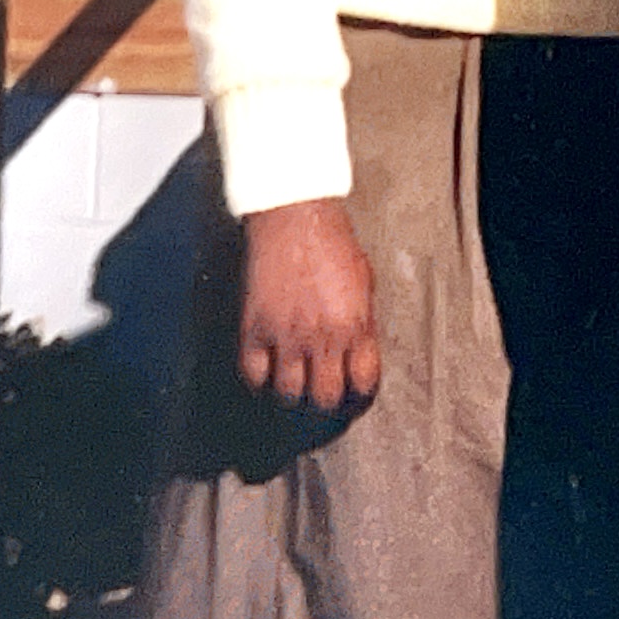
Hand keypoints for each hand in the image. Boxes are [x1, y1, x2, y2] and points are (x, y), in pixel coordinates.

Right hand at [238, 198, 379, 411]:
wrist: (295, 218)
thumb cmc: (333, 244)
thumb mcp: (364, 283)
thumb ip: (361, 323)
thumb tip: (358, 352)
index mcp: (356, 326)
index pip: (364, 381)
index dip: (361, 393)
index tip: (356, 394)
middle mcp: (322, 338)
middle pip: (326, 397)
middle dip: (327, 399)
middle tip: (324, 391)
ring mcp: (285, 337)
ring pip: (289, 393)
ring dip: (294, 392)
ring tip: (296, 382)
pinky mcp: (254, 330)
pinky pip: (253, 375)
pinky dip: (260, 379)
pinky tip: (268, 370)